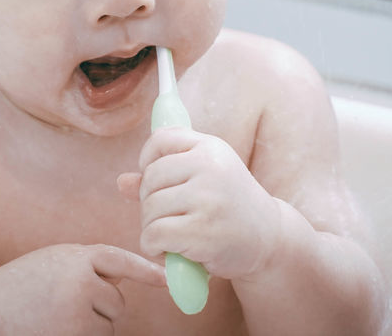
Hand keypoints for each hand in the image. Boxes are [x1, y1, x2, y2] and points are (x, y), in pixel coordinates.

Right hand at [0, 243, 165, 334]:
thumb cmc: (21, 284)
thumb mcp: (55, 262)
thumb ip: (87, 265)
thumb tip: (121, 285)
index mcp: (77, 257)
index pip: (120, 261)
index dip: (146, 271)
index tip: (167, 280)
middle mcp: (81, 283)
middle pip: (116, 301)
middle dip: (100, 304)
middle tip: (63, 300)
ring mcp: (77, 314)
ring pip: (108, 324)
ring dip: (90, 323)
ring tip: (54, 313)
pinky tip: (55, 327)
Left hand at [117, 127, 281, 280]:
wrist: (270, 240)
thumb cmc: (231, 208)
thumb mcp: (205, 180)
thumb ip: (165, 177)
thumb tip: (122, 182)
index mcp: (211, 147)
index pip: (160, 139)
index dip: (147, 159)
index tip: (153, 179)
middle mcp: (210, 167)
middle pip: (150, 178)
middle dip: (149, 202)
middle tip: (167, 219)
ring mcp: (207, 198)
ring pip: (149, 208)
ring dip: (151, 228)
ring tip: (171, 236)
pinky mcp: (202, 230)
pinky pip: (153, 235)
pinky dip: (153, 247)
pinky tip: (169, 251)